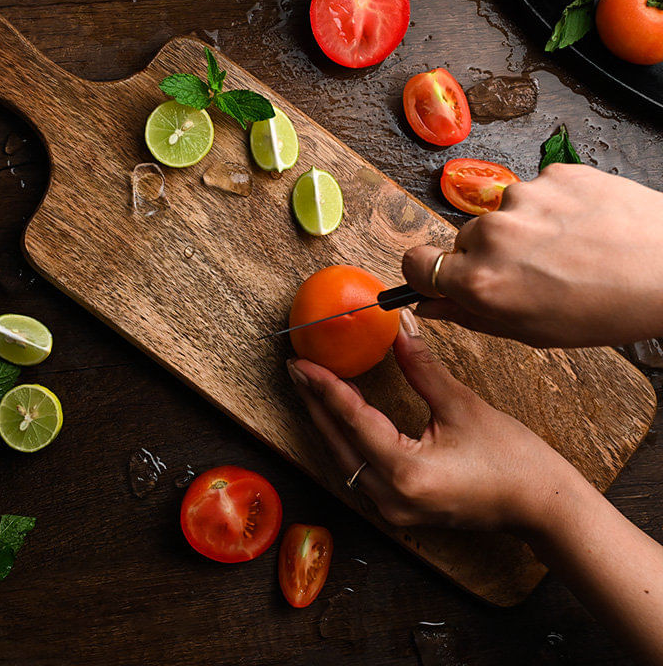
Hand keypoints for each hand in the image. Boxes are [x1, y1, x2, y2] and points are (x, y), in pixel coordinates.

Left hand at [287, 309, 587, 532]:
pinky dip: (345, 441)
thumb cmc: (514, 461)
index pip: (352, 420)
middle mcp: (390, 498)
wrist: (543, 507)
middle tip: (296, 369)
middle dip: (315, 403)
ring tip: (310, 387)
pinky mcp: (399, 510)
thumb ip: (421, 367)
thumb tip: (397, 329)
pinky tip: (338, 418)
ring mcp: (393, 510)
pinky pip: (357, 471)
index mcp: (406, 472)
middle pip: (337, 443)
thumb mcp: (463, 406)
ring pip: (343, 460)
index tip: (302, 361)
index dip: (324, 387)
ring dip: (326, 422)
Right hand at [403, 164, 662, 346]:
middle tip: (530, 271)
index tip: (440, 274)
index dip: (426, 271)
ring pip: (501, 215)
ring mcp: (522, 197)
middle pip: (462, 240)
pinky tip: (581, 227)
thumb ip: (468, 315)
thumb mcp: (530, 331)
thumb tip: (430, 303)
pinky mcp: (552, 174)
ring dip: (521, 230)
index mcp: (481, 281)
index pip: (416, 263)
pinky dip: (551, 208)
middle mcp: (492, 234)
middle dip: (485, 255)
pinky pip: (535, 192)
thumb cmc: (609, 308)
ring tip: (567, 248)